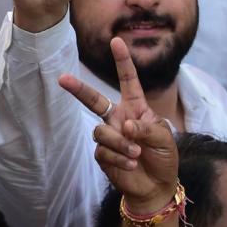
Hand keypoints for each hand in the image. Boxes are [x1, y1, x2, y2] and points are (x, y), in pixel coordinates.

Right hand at [59, 37, 176, 210]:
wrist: (156, 184)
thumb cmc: (163, 156)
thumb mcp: (164, 138)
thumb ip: (147, 129)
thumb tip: (127, 125)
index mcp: (136, 108)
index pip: (128, 81)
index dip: (123, 62)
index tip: (117, 41)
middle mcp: (119, 119)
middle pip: (94, 101)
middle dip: (79, 89)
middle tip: (62, 78)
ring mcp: (109, 136)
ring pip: (102, 132)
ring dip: (122, 144)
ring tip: (137, 153)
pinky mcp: (102, 155)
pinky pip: (103, 151)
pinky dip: (120, 157)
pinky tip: (131, 164)